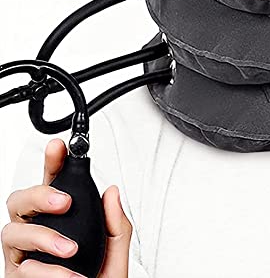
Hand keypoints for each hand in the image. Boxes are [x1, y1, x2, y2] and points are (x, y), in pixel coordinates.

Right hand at [3, 138, 132, 276]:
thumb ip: (117, 223)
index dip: (52, 163)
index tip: (59, 146)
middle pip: (19, 200)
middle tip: (65, 201)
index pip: (54, 185)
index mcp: (63, 221)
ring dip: (43, 236)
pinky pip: (20, 267)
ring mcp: (23, 257)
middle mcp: (38, 235)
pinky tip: (68, 276)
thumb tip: (113, 192)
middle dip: (39, 193)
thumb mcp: (116, 254)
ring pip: (11, 230)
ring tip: (69, 249)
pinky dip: (47, 271)